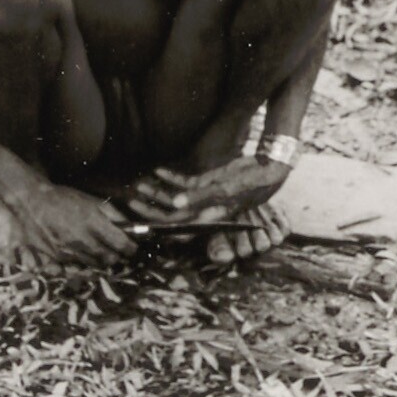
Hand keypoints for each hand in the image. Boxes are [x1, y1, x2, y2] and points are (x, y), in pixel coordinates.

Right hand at [13, 179, 137, 266]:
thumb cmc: (64, 199)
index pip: (121, 244)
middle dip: (117, 257)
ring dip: (101, 262)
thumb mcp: (91, 201)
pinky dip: (84, 266)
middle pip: (109, 259)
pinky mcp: (57, 259)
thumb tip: (130, 225)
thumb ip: (112, 214)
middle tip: (117, 252)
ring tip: (102, 254)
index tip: (132, 247)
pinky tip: (85, 258)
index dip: (130, 247)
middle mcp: (83, 241)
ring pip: (94, 265)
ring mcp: (69, 252)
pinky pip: (77, 268)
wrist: (33, 203)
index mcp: (94, 223)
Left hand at [126, 154, 288, 224]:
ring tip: (138, 184)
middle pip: (169, 214)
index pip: (175, 227)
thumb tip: (175, 204)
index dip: (155, 225)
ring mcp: (204, 196)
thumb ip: (200, 196)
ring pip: (174, 198)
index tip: (135, 222)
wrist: (268, 169)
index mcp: (207, 218)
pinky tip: (158, 170)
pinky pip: (184, 183)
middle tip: (128, 201)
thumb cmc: (250, 182)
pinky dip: (171, 178)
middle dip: (149, 208)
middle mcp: (203, 210)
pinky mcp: (207, 183)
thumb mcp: (225, 189)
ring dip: (157, 191)